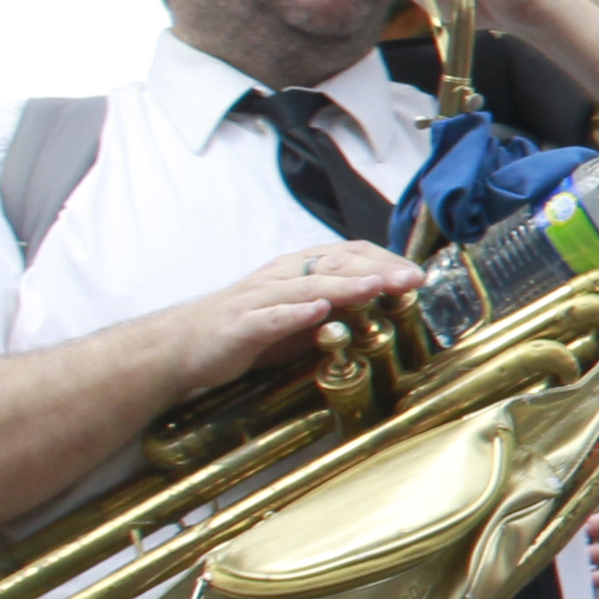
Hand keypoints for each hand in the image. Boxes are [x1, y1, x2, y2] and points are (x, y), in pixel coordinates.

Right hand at [162, 238, 422, 396]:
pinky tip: (319, 312)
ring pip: (308, 286)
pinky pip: (271, 317)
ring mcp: (258, 298)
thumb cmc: (247, 329)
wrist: (181, 345)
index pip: (349, 253)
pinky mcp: (240, 325)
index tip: (417, 275)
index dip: (385, 261)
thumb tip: (385, 306)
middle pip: (335, 264)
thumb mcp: (299, 315)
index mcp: (298, 269)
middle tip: (412, 280)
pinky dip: (295, 314)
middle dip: (377, 270)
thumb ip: (336, 308)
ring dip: (346, 286)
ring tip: (376, 287)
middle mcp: (281, 275)